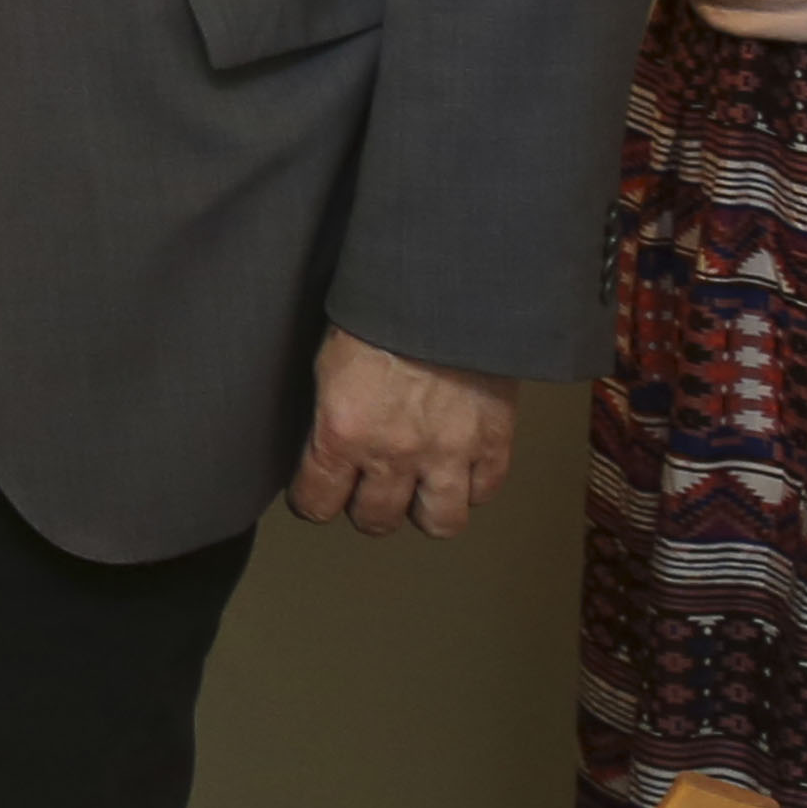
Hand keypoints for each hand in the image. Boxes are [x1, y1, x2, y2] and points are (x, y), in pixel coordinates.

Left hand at [286, 329, 512, 536]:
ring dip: (426, 509)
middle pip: (376, 520)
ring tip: (420, 489)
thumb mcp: (330, 361)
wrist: (446, 285)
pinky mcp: (493, 440)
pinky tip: (461, 467)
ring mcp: (448, 451)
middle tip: (370, 489)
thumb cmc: (382, 309)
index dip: (314, 501)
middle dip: (369, 508)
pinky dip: (473, 484)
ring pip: (439, 522)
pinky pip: (485, 490)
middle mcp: (394, 452)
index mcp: (343, 431)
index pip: (317, 502)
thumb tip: (325, 442)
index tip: (318, 495)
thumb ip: (329, 412)